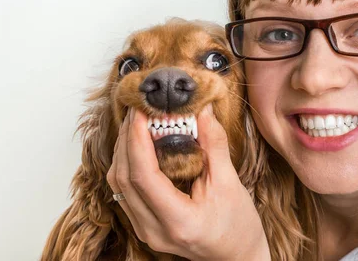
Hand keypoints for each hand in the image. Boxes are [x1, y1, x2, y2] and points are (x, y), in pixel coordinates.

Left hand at [106, 104, 270, 260]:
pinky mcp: (144, 226)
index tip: (141, 113)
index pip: (143, 176)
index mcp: (178, 221)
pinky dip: (128, 164)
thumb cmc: (238, 225)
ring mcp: (145, 231)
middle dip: (127, 139)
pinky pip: (125, 191)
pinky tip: (139, 146)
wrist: (237, 255)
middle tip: (139, 110)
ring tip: (138, 124)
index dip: (137, 140)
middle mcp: (154, 230)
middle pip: (123, 179)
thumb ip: (214, 145)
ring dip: (124, 150)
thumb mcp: (230, 182)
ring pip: (119, 185)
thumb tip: (204, 110)